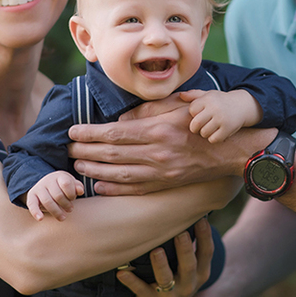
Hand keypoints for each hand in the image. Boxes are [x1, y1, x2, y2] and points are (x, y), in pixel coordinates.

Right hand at [25, 171, 84, 220]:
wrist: (47, 185)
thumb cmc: (64, 187)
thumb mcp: (72, 184)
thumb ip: (78, 187)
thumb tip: (80, 191)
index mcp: (59, 176)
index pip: (66, 184)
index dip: (71, 194)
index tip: (73, 199)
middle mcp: (48, 180)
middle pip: (58, 195)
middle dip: (66, 204)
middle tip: (70, 209)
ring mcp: (39, 187)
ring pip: (47, 201)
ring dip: (56, 212)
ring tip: (63, 217)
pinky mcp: (31, 196)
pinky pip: (32, 204)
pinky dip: (35, 212)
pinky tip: (40, 218)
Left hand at [68, 95, 262, 195]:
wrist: (228, 150)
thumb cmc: (200, 123)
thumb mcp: (176, 106)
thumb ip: (146, 110)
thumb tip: (120, 118)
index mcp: (157, 130)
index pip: (114, 132)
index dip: (90, 133)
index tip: (73, 131)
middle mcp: (156, 153)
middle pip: (112, 155)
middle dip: (85, 152)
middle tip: (67, 149)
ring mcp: (160, 173)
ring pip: (119, 174)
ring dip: (94, 171)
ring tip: (77, 166)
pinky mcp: (165, 185)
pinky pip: (134, 190)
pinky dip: (114, 189)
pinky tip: (98, 187)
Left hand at [116, 219, 214, 296]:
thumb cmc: (174, 284)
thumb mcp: (188, 272)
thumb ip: (190, 249)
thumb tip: (187, 215)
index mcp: (199, 274)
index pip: (207, 254)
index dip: (206, 237)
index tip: (202, 219)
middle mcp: (188, 285)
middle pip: (189, 266)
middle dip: (185, 249)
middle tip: (181, 233)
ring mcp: (171, 296)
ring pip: (167, 279)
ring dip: (161, 265)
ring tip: (155, 251)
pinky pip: (141, 291)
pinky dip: (131, 281)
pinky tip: (121, 272)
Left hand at [182, 89, 262, 143]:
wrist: (242, 106)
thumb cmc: (220, 101)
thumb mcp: (208, 95)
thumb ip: (194, 95)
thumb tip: (180, 95)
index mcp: (208, 99)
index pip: (192, 110)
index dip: (194, 114)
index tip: (200, 114)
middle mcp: (215, 108)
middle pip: (195, 124)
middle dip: (196, 127)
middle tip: (201, 125)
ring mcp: (222, 119)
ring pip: (203, 133)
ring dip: (205, 133)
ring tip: (210, 128)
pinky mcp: (228, 129)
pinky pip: (213, 139)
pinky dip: (214, 138)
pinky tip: (217, 132)